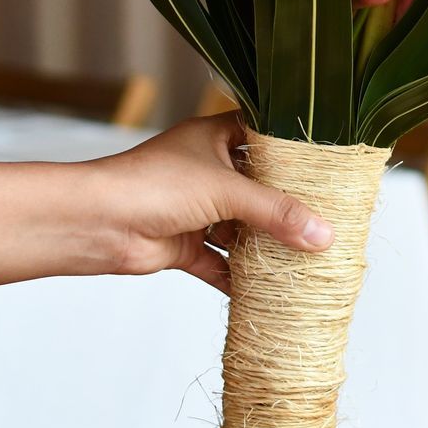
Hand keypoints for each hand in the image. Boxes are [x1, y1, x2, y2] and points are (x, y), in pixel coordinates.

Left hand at [95, 114, 331, 293]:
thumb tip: (323, 236)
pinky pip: (220, 262)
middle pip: (257, 188)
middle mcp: (206, 170)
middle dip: (287, 207)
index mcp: (215, 137)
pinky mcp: (183, 244)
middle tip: (330, 219)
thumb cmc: (152, 185)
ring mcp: (195, 209)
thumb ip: (276, 213)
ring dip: (267, 244)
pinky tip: (270, 289)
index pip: (265, 138)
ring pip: (241, 227)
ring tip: (309, 257)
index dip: (296, 153)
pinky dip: (240, 276)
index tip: (332, 169)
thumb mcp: (226, 191)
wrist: (95, 223)